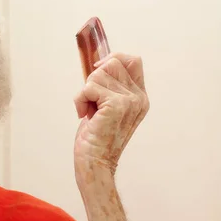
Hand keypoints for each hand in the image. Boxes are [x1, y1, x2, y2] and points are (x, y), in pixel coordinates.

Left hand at [73, 53, 148, 182]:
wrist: (95, 162)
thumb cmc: (96, 136)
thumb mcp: (106, 106)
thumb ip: (109, 86)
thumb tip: (98, 63)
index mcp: (139, 97)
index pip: (133, 61)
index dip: (113, 58)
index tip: (97, 70)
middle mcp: (139, 98)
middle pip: (112, 63)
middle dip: (94, 79)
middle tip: (92, 102)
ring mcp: (130, 101)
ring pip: (98, 74)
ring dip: (85, 92)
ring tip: (89, 111)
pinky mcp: (116, 105)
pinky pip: (89, 87)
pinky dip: (80, 100)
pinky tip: (84, 116)